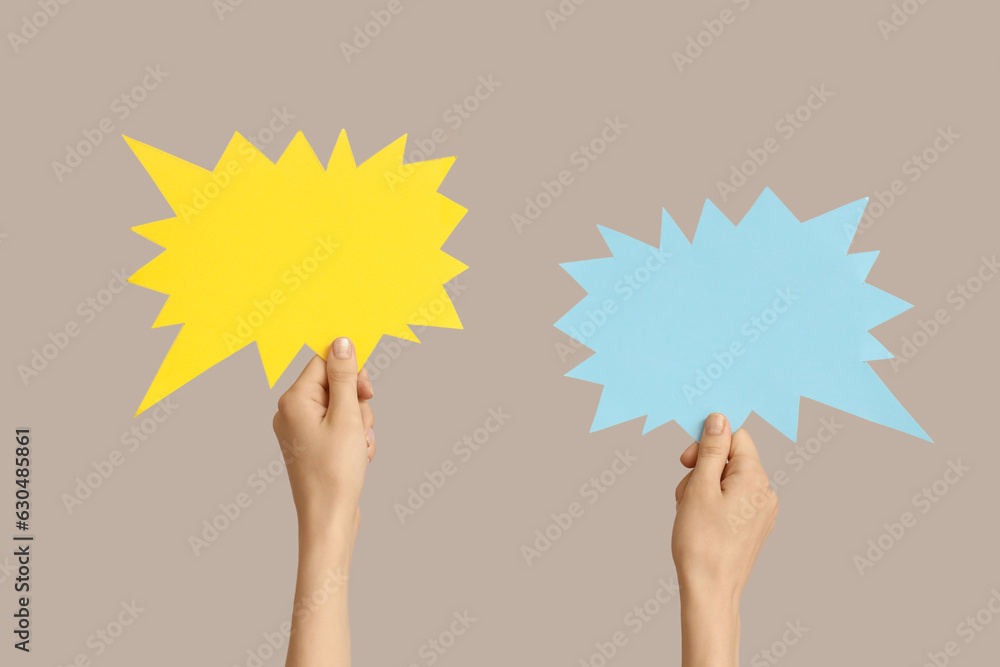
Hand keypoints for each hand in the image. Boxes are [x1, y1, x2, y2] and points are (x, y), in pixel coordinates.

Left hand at [272, 337, 375, 534]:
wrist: (329, 520)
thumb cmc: (334, 472)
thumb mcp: (346, 416)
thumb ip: (345, 376)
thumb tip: (342, 343)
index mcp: (293, 400)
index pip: (324, 363)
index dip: (350, 374)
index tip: (366, 391)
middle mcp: (291, 413)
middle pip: (335, 385)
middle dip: (357, 404)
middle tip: (362, 426)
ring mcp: (301, 431)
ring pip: (342, 408)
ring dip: (360, 424)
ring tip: (358, 448)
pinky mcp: (313, 446)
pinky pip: (340, 428)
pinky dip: (354, 439)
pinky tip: (357, 458)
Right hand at [671, 413, 777, 666]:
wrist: (710, 591)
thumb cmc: (701, 542)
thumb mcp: (700, 487)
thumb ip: (712, 449)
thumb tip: (720, 419)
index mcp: (755, 478)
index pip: (735, 437)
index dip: (707, 444)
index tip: (686, 462)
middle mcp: (765, 492)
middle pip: (731, 459)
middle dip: (703, 469)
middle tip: (684, 492)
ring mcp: (762, 512)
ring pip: (728, 481)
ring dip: (704, 488)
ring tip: (689, 511)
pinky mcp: (754, 528)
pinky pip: (733, 502)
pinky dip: (713, 504)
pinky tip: (699, 522)